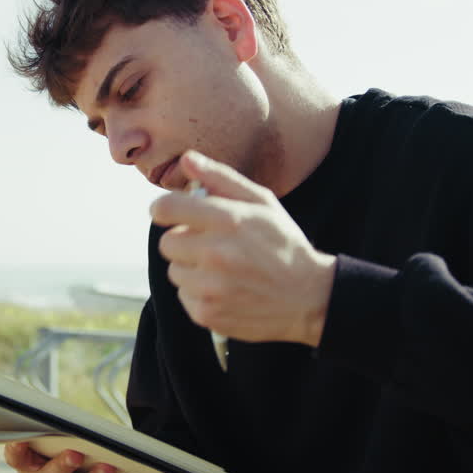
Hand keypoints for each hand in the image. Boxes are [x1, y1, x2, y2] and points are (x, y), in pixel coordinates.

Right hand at [4, 442, 136, 472]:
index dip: (16, 450)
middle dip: (62, 469)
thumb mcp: (63, 439)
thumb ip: (60, 433)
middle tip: (78, 454)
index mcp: (27, 465)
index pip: (15, 457)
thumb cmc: (73, 450)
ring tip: (111, 469)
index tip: (21, 440)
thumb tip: (72, 425)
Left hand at [149, 150, 335, 346]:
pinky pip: (183, 295)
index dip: (163, 208)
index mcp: (229, 221)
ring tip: (222, 268)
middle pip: (167, 242)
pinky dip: (198, 292)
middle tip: (209, 243)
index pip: (166, 209)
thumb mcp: (262, 202)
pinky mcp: (207, 313)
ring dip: (191, 268)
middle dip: (184, 240)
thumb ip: (221, 178)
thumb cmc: (283, 244)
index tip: (169, 212)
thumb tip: (187, 159)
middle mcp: (216, 254)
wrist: (309, 298)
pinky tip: (225, 288)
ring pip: (174, 271)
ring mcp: (211, 287)